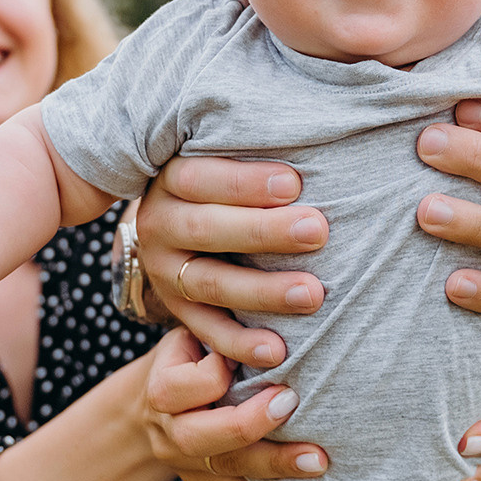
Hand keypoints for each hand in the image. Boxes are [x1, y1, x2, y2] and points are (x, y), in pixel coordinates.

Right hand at [134, 156, 326, 368]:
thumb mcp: (221, 156)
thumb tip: (320, 129)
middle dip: (265, 232)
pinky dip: (242, 345)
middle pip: (208, 230)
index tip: (295, 183)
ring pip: (212, 283)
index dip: (246, 182)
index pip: (200, 178)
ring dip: (264, 291)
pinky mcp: (179, 310)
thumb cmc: (227, 181)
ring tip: (313, 294)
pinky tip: (279, 351)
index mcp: (170, 179)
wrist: (179, 225)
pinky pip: (209, 331)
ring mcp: (166, 272)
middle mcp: (160, 226)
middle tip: (318, 231)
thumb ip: (254, 144)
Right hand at [140, 327, 330, 480]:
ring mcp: (185, 463)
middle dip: (252, 424)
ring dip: (275, 466)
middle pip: (204, 436)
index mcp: (161, 387)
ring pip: (228, 471)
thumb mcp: (192, 335)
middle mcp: (168, 431)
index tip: (260, 351)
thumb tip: (272, 322)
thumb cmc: (188, 357)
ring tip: (317, 460)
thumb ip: (220, 334)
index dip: (223, 368)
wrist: (152, 405)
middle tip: (293, 403)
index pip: (192, 384)